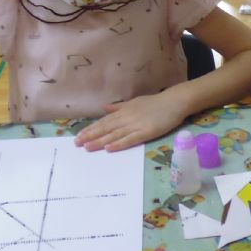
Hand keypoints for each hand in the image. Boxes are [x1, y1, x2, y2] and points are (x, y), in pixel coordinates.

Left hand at [74, 91, 188, 151]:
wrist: (174, 101)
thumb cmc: (156, 103)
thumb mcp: (134, 102)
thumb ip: (119, 107)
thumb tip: (105, 108)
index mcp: (124, 111)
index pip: (104, 122)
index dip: (91, 129)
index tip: (79, 136)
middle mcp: (127, 118)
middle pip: (106, 128)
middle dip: (91, 136)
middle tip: (77, 143)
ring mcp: (136, 125)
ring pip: (114, 134)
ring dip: (100, 141)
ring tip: (87, 147)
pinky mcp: (146, 132)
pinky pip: (130, 139)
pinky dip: (119, 144)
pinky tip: (109, 149)